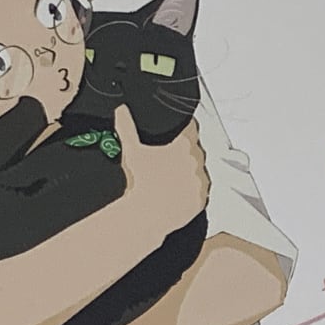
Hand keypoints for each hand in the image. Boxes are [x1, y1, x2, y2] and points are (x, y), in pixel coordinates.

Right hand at [116, 107, 209, 235]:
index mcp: (184, 145)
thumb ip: (127, 126)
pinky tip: (177, 192)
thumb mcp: (131, 150)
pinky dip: (192, 190)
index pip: (191, 127)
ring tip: (170, 178)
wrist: (145, 214)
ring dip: (190, 171)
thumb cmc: (140, 183)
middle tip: (168, 160)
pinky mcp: (202, 198)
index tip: (180, 131)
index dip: (185, 127)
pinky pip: (201, 190)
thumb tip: (122, 110)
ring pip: (199, 170)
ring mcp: (201, 180)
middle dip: (184, 153)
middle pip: (195, 150)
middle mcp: (197, 161)